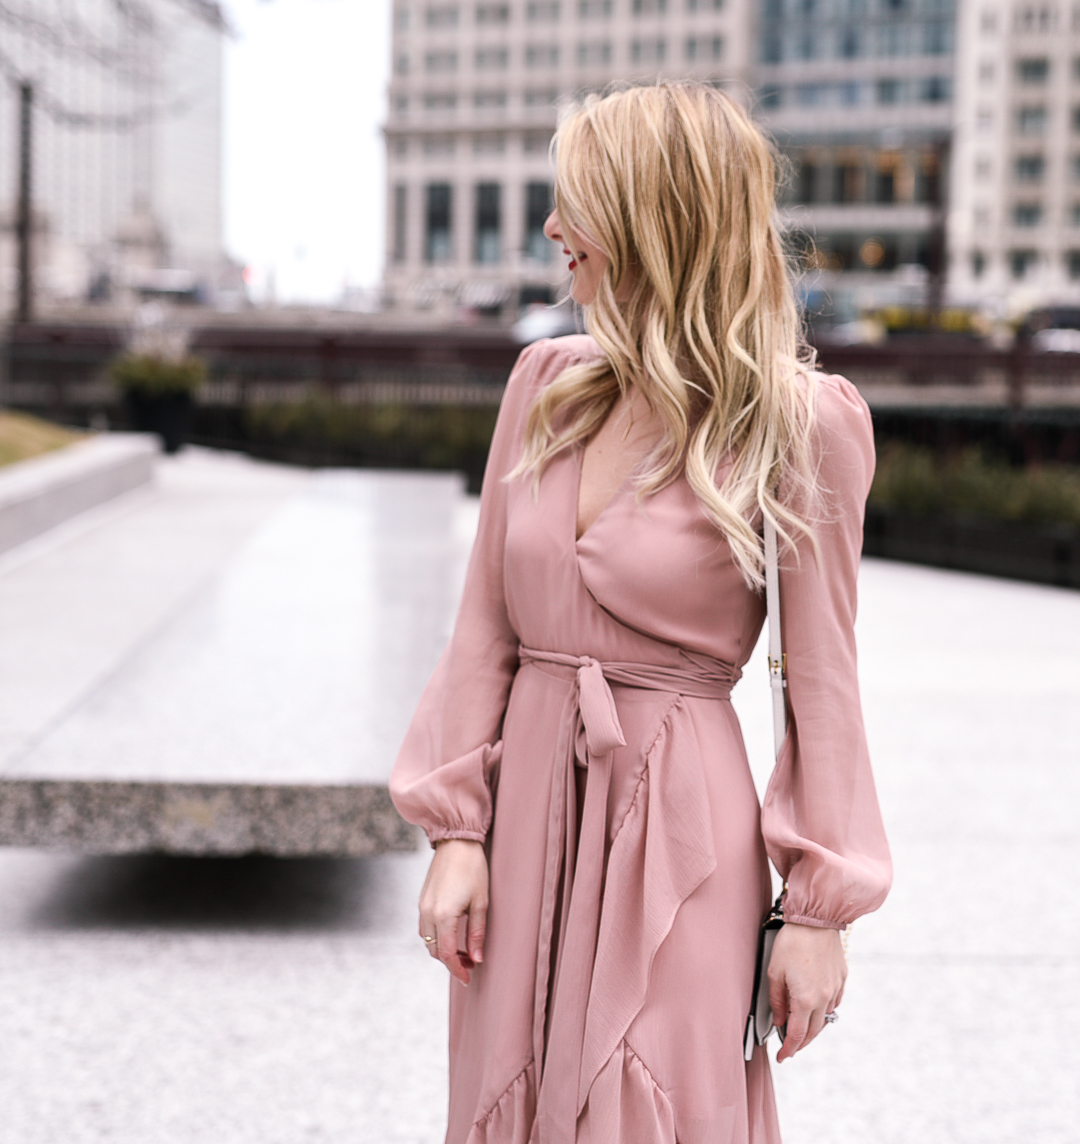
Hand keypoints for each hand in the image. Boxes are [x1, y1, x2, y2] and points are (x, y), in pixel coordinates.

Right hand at [418, 839, 488, 985]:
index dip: (457, 970)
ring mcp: (422, 906)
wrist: (457, 842)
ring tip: (462, 951)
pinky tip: (451, 934)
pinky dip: (436, 937)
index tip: (468, 978)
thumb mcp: (481, 902)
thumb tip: (476, 959)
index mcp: (443, 915)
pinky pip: (425, 927)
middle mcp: (428, 913)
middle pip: (435, 950)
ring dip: (442, 950)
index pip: (446, 954)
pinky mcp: (422, 899)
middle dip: (451, 962)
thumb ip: (477, 933)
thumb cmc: (473, 869)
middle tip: (470, 964)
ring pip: (428, 940)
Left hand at [767, 922, 846, 1061]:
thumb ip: (776, 1001)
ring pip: (825, 1019)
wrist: (816, 920)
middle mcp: (824, 999)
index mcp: (805, 1000)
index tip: (782, 1057)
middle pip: (813, 1031)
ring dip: (814, 1027)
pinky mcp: (842, 978)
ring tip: (801, 1028)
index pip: (797, 1035)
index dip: (789, 1049)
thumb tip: (779, 1021)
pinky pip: (834, 1003)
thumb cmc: (791, 942)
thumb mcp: (774, 972)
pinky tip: (815, 1007)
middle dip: (801, 1043)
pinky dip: (824, 1010)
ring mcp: (835, 989)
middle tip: (790, 1047)